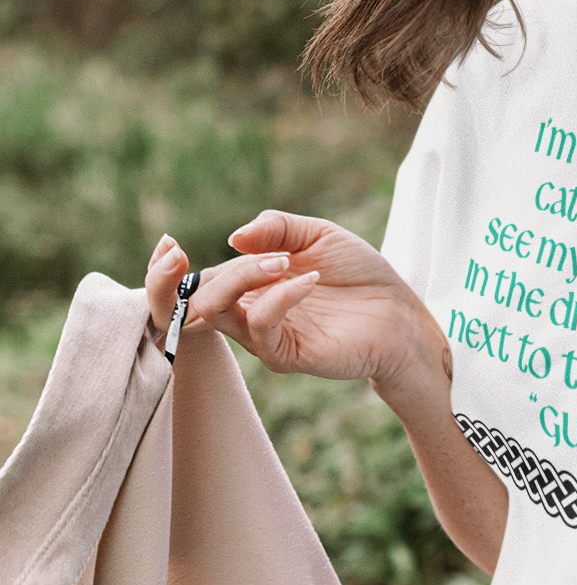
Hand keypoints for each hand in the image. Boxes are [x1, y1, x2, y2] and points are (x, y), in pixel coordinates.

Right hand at [146, 213, 451, 416]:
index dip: (168, 270)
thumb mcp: (318, 236)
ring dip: (239, 278)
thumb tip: (234, 236)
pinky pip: (263, 327)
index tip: (168, 244)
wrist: (400, 312)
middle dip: (170, 282)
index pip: (192, 282)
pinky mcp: (287, 354)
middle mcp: (247, 314)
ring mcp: (265, 337)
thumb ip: (278, 229)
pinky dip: (279, 297)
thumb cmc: (358, 274)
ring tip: (283, 260)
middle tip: (175, 254)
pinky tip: (310, 278)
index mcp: (248, 286)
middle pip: (188, 305)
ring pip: (217, 314)